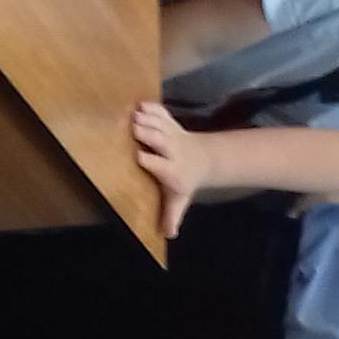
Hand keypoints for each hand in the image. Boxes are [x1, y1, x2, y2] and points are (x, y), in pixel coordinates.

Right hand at [131, 101, 210, 236]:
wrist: (204, 159)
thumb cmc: (183, 182)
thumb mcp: (179, 200)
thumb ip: (172, 216)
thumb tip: (169, 234)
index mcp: (172, 171)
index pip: (160, 165)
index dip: (149, 161)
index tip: (138, 157)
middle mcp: (173, 151)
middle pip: (161, 141)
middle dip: (149, 134)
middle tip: (134, 127)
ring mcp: (173, 135)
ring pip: (161, 125)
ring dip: (148, 119)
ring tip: (134, 114)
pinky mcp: (171, 123)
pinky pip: (163, 113)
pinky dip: (153, 108)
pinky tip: (140, 103)